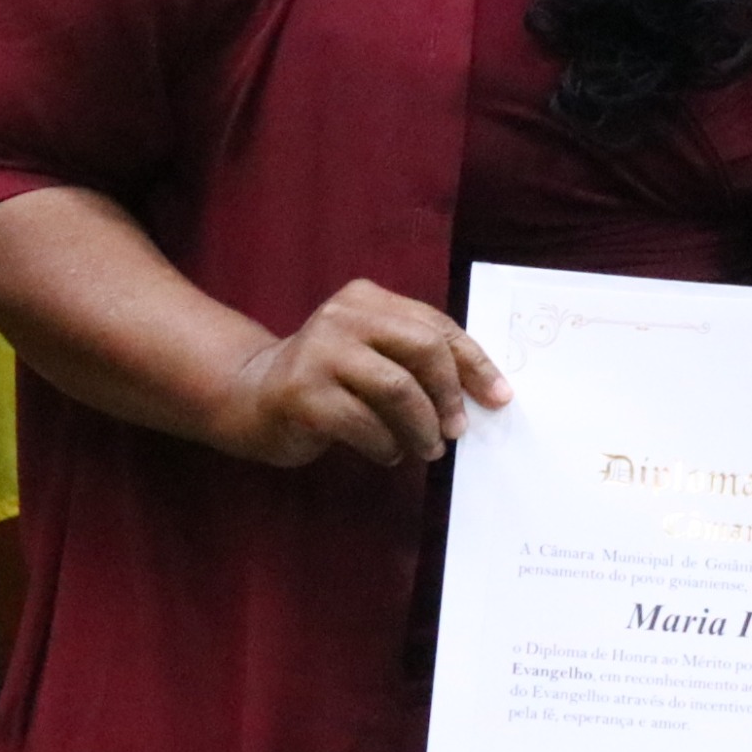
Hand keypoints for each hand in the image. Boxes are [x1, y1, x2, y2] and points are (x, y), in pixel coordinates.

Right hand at [208, 279, 509, 465]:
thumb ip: (416, 360)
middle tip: (457, 429)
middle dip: (450, 394)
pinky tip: (388, 452)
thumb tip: (483, 393)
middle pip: (423, 348)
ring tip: (427, 448)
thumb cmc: (330, 380)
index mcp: (367, 299)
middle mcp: (343, 316)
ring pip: (398, 388)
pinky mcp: (303, 392)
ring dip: (422, 427)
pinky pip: (365, 424)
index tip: (499, 397)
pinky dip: (387, 444)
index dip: (474, 363)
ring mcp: (319, 351)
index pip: (436, 326)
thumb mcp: (372, 355)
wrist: (252, 396)